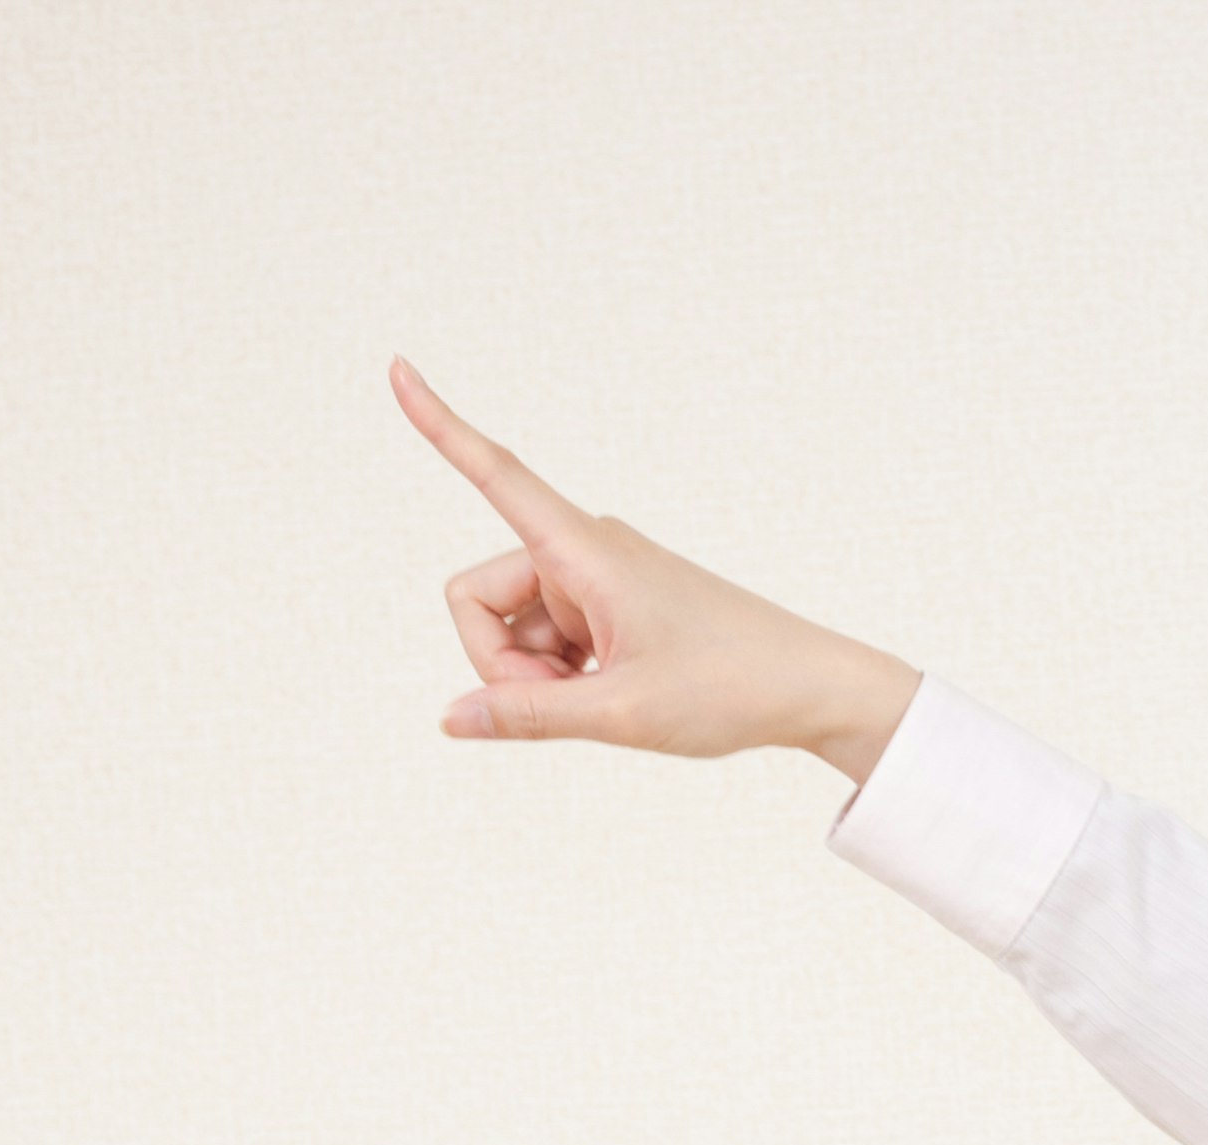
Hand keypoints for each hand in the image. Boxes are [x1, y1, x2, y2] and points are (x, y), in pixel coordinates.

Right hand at [394, 354, 920, 780]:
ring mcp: (596, 577)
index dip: (440, 424)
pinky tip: (615, 691)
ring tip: (609, 696)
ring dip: (539, 676)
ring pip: (511, 629)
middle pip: (476, 597)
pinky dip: (565, 676)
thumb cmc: (732, 688)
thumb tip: (451, 716)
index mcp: (584, 549)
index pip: (496, 473)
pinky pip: (548, 640)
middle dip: (501, 662)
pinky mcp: (609, 604)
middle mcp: (583, 548)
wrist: (812, 688)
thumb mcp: (622, 712)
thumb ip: (529, 715)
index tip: (395, 366)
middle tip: (572, 699)